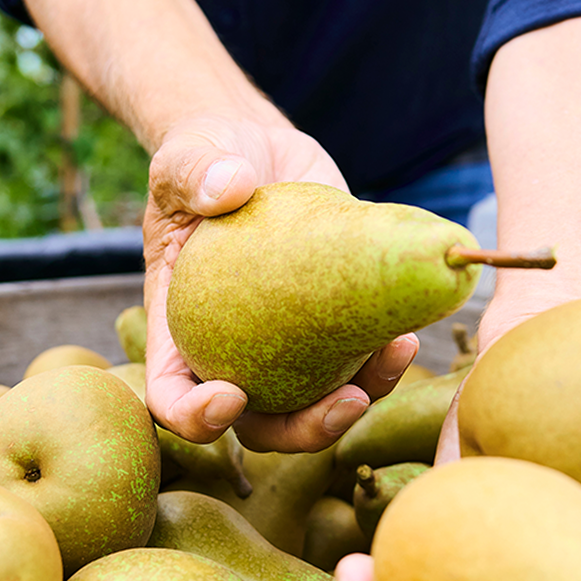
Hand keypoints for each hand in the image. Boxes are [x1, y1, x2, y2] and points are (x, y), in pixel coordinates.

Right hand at [142, 114, 418, 452]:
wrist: (261, 150)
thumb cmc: (209, 155)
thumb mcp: (188, 155)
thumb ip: (196, 169)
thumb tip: (230, 185)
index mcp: (181, 328)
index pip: (173, 396)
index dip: (196, 417)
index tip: (231, 396)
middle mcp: (234, 349)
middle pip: (259, 425)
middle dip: (304, 430)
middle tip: (348, 401)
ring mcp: (287, 343)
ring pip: (318, 402)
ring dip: (362, 396)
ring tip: (395, 353)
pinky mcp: (332, 322)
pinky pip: (357, 361)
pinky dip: (384, 359)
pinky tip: (407, 333)